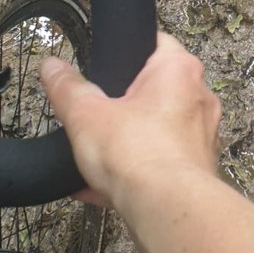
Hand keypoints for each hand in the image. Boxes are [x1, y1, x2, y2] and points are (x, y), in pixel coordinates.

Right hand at [41, 31, 221, 209]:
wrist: (167, 211)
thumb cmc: (138, 154)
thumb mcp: (86, 114)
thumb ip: (67, 88)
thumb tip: (51, 67)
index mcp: (178, 70)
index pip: (156, 42)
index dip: (128, 51)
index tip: (108, 65)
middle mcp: (198, 97)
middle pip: (155, 90)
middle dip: (124, 105)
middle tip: (99, 114)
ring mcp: (202, 135)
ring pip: (157, 130)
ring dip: (127, 143)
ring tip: (94, 157)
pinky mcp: (198, 169)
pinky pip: (161, 164)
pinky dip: (135, 173)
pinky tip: (98, 188)